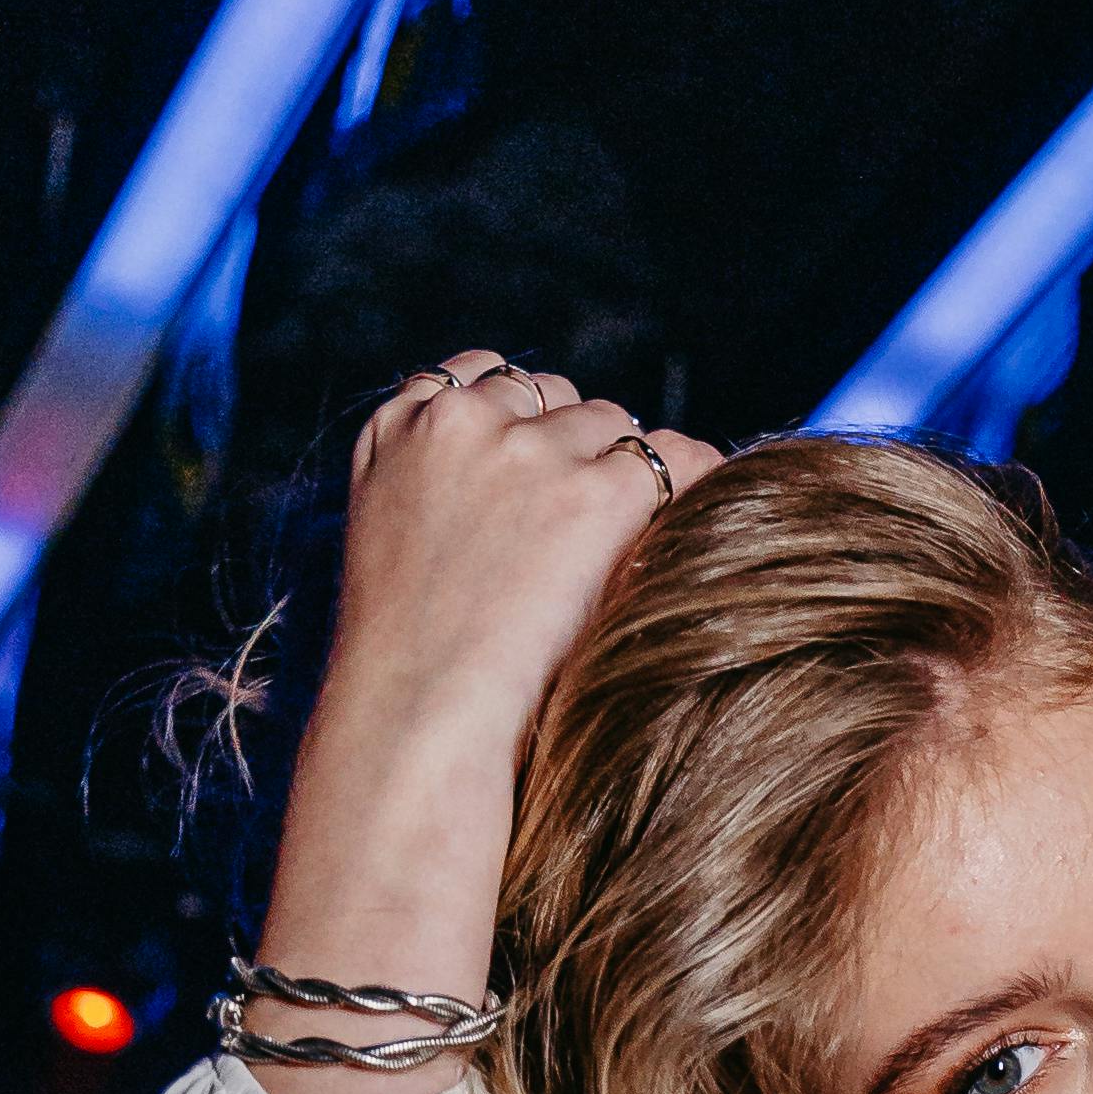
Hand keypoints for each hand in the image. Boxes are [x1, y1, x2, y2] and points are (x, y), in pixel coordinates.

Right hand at [328, 352, 721, 787]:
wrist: (414, 717)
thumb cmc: (407, 664)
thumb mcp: (392, 543)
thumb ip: (439, 486)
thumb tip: (520, 480)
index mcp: (397, 427)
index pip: (483, 376)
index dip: (524, 421)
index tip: (543, 469)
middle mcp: (461, 422)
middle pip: (555, 395)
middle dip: (574, 447)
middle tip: (580, 528)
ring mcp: (529, 453)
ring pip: (611, 425)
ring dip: (622, 474)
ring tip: (616, 551)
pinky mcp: (592, 495)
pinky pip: (675, 458)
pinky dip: (694, 483)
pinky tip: (700, 521)